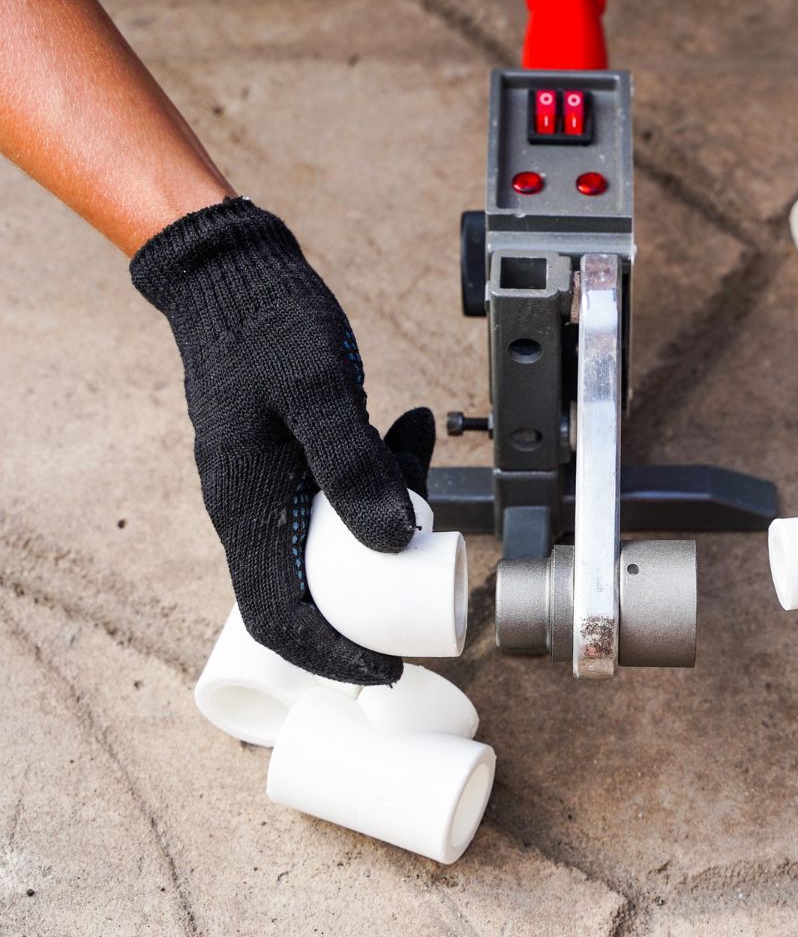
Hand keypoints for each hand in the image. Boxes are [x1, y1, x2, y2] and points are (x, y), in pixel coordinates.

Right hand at [132, 198, 434, 682]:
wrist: (231, 267)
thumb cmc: (265, 322)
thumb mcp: (318, 391)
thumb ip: (352, 465)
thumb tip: (393, 540)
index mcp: (247, 505)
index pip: (279, 616)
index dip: (331, 654)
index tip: (385, 669)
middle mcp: (252, 504)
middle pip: (312, 586)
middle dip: (373, 594)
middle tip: (428, 587)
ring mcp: (270, 479)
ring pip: (336, 530)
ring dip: (386, 509)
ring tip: (423, 461)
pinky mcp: (290, 452)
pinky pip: (340, 483)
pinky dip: (381, 466)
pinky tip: (412, 427)